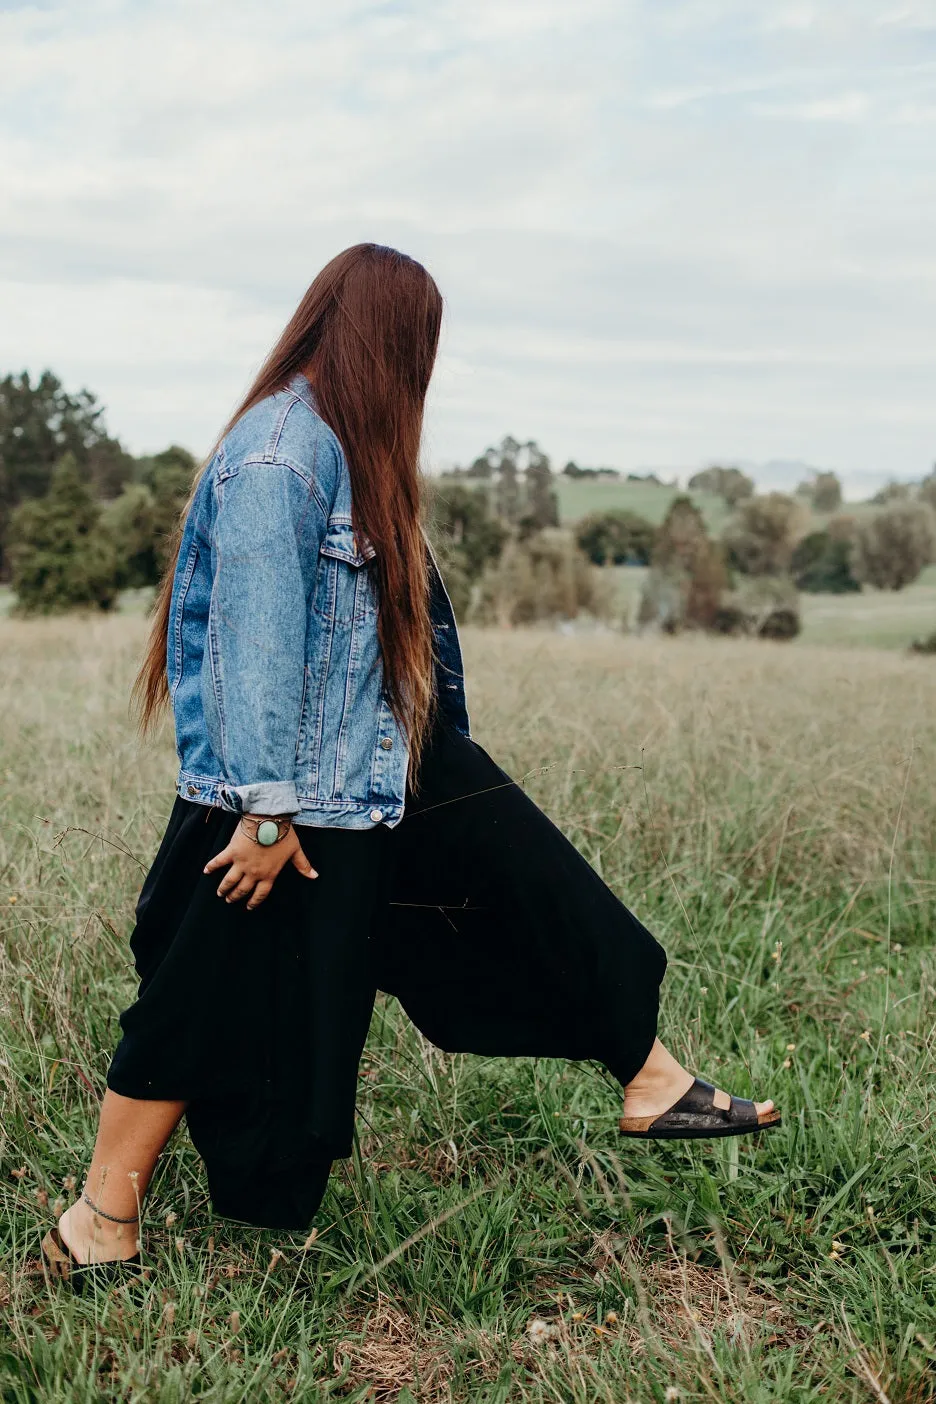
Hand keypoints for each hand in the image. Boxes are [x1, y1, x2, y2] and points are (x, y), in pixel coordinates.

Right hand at [203, 815, 317, 909]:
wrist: (269, 819)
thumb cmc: (284, 835)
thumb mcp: (296, 851)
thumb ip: (303, 865)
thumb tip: (315, 876)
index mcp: (269, 874)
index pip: (261, 894)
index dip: (254, 901)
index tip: (249, 906)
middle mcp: (254, 872)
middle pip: (243, 890)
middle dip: (235, 896)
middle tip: (229, 900)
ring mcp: (241, 863)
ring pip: (229, 881)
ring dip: (224, 888)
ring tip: (219, 893)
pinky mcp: (231, 851)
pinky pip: (218, 861)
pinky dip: (211, 866)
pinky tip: (206, 871)